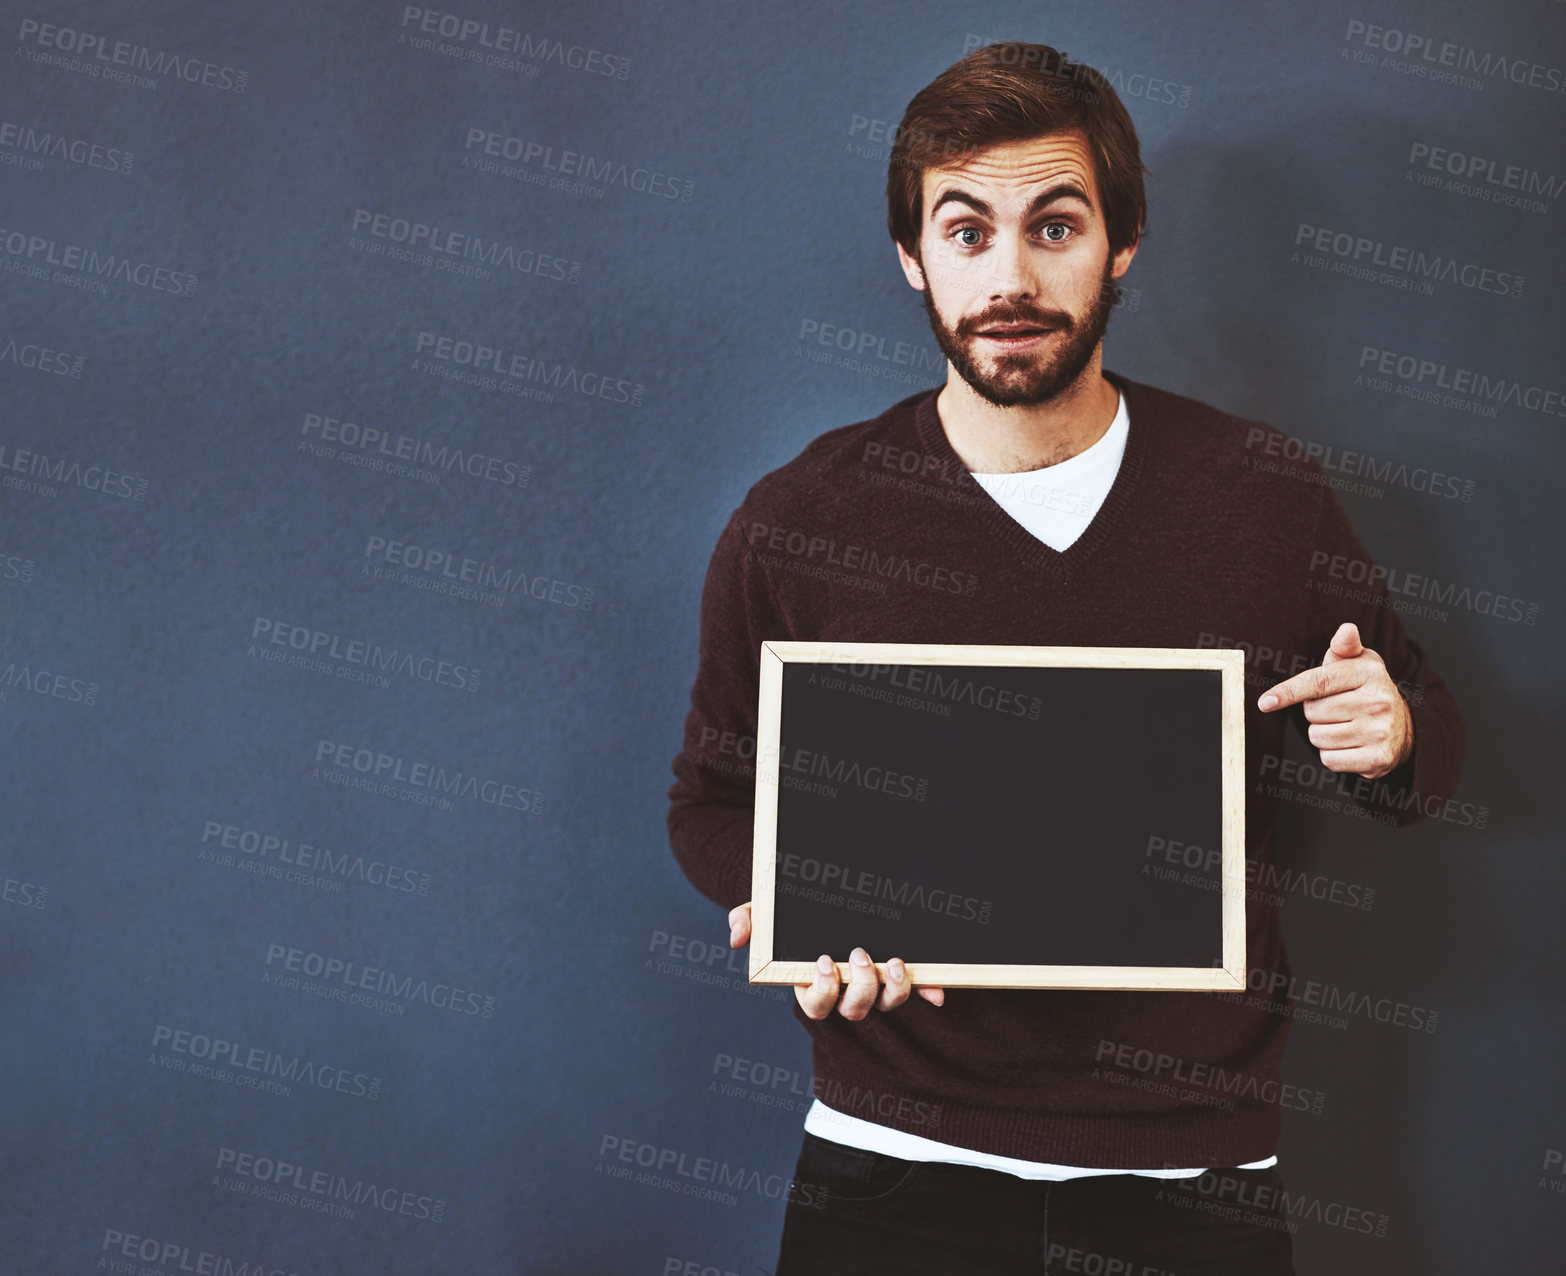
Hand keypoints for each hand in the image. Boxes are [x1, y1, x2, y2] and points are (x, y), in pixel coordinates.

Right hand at [728, 902, 944, 1017]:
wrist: (828, 891)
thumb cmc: (793, 911)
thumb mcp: (769, 910)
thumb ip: (749, 918)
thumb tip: (736, 938)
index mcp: (812, 982)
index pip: (815, 1004)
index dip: (822, 991)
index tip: (824, 963)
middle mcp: (844, 989)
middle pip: (854, 1009)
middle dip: (860, 988)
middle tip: (860, 955)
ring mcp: (873, 984)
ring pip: (885, 1004)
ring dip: (894, 990)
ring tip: (896, 962)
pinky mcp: (897, 974)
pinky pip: (916, 992)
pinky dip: (928, 992)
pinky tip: (937, 993)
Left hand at [1256, 622, 1412, 778]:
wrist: (1402, 725)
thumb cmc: (1367, 688)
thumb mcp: (1358, 662)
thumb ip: (1344, 646)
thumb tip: (1346, 629)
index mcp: (1369, 674)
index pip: (1318, 682)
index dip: (1289, 692)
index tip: (1265, 702)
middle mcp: (1378, 702)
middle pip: (1313, 712)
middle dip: (1315, 712)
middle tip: (1336, 708)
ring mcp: (1380, 732)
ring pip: (1318, 737)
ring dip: (1322, 734)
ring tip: (1344, 725)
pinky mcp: (1378, 759)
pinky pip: (1330, 760)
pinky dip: (1332, 755)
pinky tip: (1350, 744)